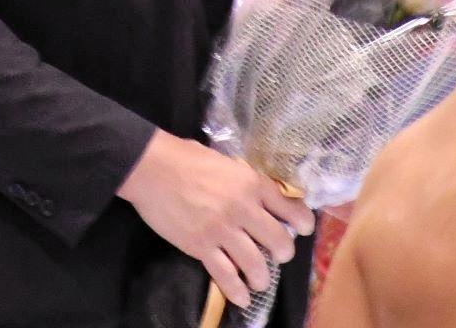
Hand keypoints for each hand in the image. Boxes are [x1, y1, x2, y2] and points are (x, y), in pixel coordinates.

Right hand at [117, 131, 313, 310]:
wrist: (153, 169)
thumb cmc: (186, 158)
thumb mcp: (226, 162)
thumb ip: (245, 181)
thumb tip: (259, 193)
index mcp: (252, 183)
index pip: (290, 207)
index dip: (302, 222)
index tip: (303, 229)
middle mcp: (243, 208)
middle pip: (278, 241)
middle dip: (283, 253)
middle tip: (278, 256)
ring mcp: (223, 230)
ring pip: (255, 264)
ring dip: (261, 277)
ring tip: (259, 280)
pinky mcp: (202, 247)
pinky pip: (226, 275)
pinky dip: (236, 290)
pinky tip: (242, 297)